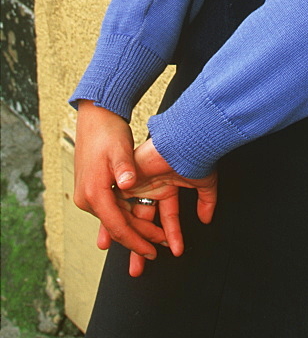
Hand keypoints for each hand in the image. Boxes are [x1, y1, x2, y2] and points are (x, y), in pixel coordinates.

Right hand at [73, 101, 166, 265]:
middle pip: (117, 227)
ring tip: (155, 241)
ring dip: (135, 231)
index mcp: (94, 192)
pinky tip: (142, 225)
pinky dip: (128, 218)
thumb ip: (125, 167)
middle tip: (158, 250)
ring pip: (116, 220)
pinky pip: (113, 210)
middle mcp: (88, 198)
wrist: (95, 118)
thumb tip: (127, 185)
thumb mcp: (119, 148)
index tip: (151, 251)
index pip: (117, 226)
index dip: (136, 241)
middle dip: (138, 240)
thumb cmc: (108, 131)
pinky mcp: (94, 190)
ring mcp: (89, 195)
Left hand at [116, 137, 216, 276]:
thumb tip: (206, 219)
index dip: (169, 236)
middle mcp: (150, 187)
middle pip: (142, 222)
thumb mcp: (204, 183)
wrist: (186, 140)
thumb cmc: (195, 154)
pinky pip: (118, 206)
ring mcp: (138, 184)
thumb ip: (206, 201)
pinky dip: (118, 224)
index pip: (166, 217)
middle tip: (140, 267)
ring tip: (137, 260)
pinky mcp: (127, 181)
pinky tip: (123, 240)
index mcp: (166, 186)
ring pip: (129, 217)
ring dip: (131, 241)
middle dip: (142, 247)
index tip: (175, 250)